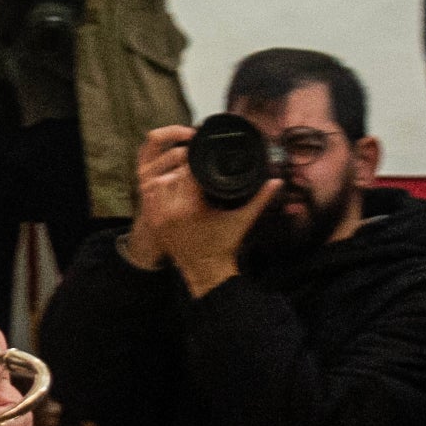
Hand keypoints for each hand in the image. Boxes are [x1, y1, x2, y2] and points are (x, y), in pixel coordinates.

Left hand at [127, 125, 266, 296]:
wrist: (205, 270)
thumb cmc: (224, 245)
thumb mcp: (242, 220)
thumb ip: (260, 198)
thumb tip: (276, 181)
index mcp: (189, 207)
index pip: (186, 172)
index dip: (194, 160)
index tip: (202, 154)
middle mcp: (169, 210)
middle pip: (170, 174)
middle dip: (182, 166)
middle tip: (195, 159)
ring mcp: (157, 216)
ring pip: (155, 181)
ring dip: (168, 174)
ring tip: (184, 170)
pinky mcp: (152, 220)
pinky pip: (149, 195)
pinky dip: (159, 186)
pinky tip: (171, 182)